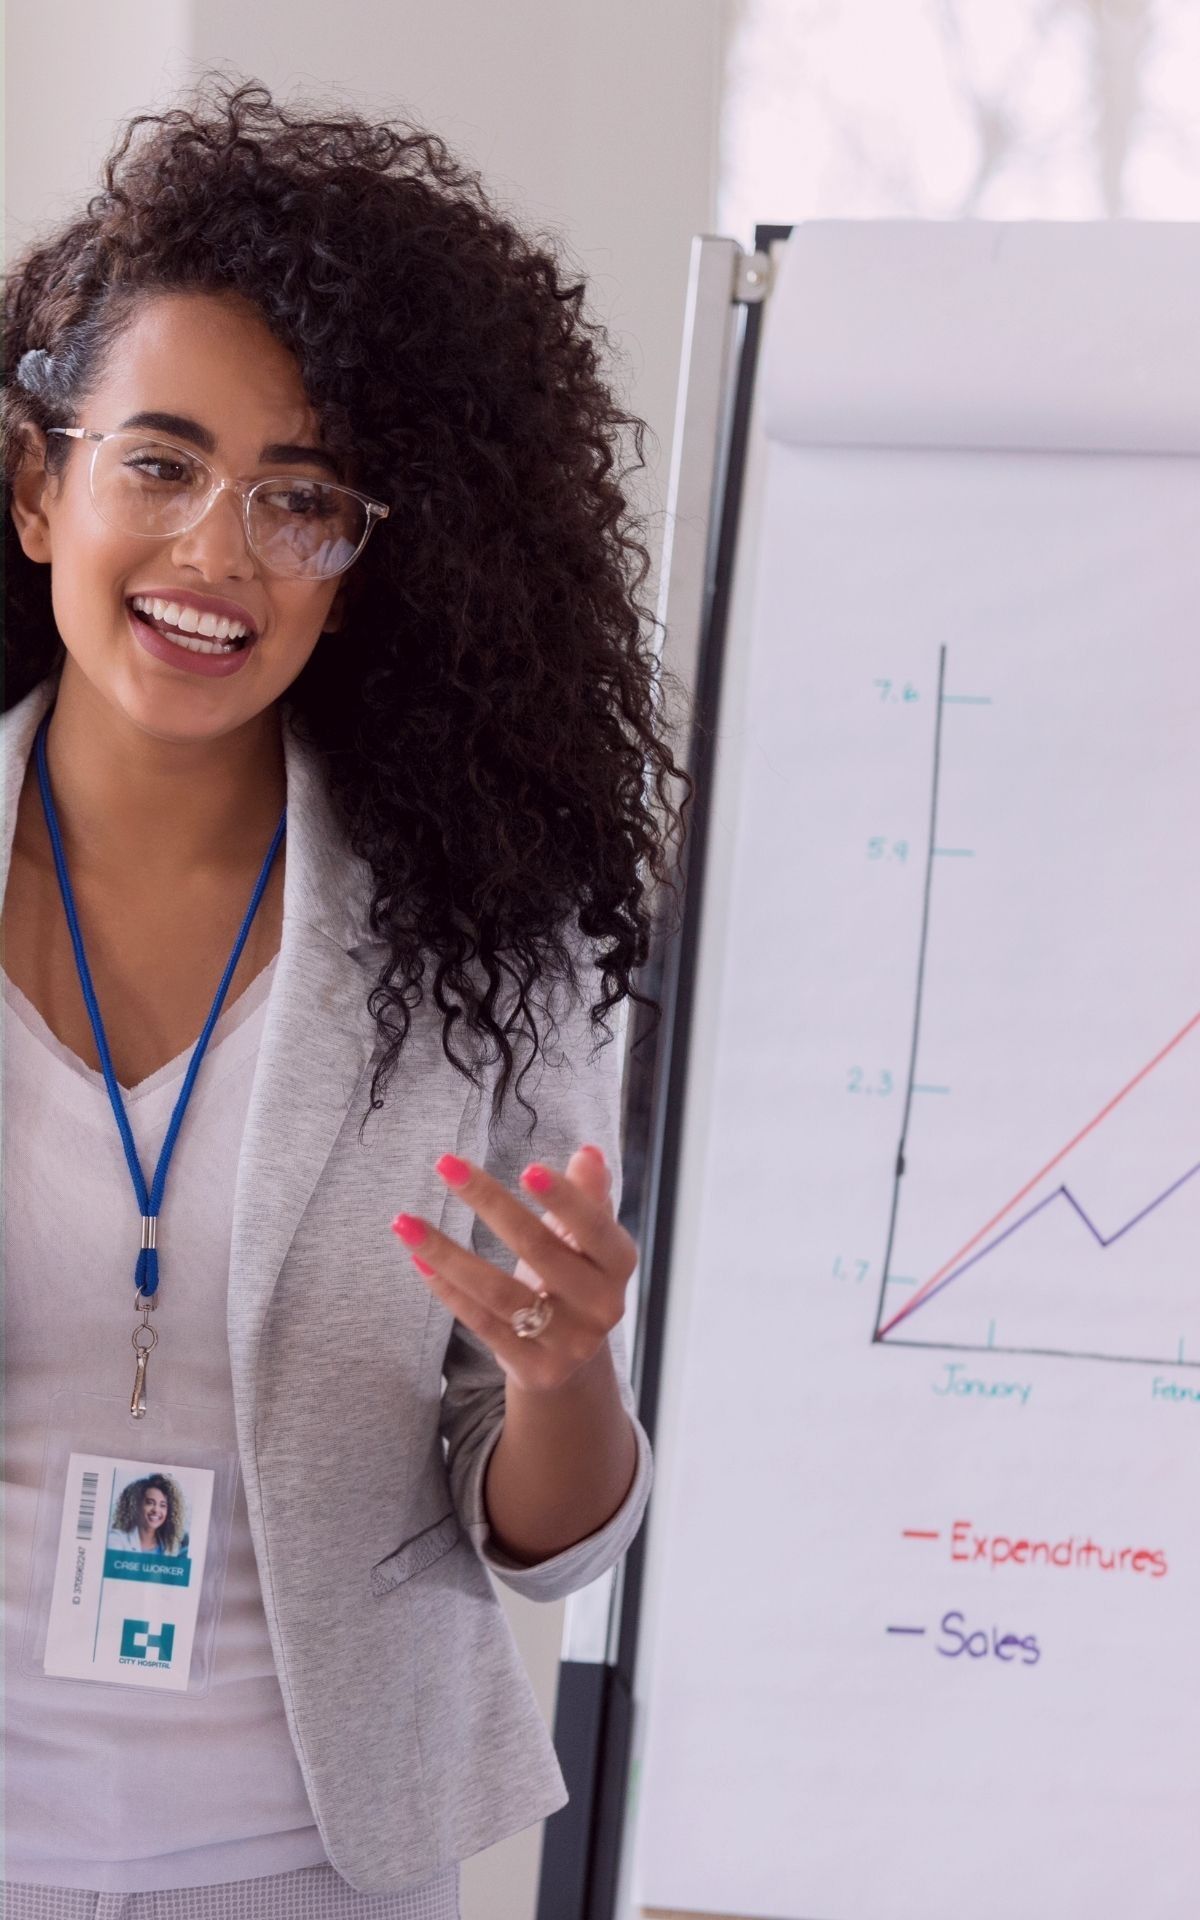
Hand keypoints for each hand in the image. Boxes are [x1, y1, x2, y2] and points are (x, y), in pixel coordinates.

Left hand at [390, 1144, 638, 1392]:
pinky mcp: (534, 1369)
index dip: (564, 1199)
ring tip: (405, 1221)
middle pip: (539, 1250)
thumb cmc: (572, 1276)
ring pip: (499, 1292)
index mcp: (618, 1265)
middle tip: (446, 1165)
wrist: (569, 1357)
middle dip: (490, 1202)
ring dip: (447, 1253)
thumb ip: (589, 1196)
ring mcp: (568, 1343)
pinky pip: (481, 1323)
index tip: (527, 1166)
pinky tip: (418, 1260)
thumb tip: (587, 1153)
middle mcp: (602, 1307)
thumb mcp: (586, 1237)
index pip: (594, 1228)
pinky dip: (448, 1290)